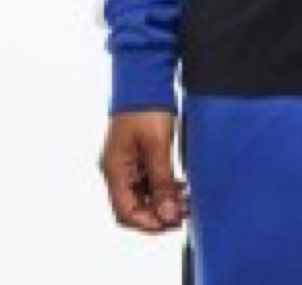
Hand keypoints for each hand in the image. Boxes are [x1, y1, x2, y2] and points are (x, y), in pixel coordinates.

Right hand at [100, 110, 187, 233]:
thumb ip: (162, 182)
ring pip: (143, 195)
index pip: (126, 212)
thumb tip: (168, 215)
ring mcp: (127, 163)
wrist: (144, 79)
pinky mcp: (137, 155)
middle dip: (158, 213)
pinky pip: (148, 181)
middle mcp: (117, 170)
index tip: (173, 223)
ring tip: (187, 199)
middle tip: (185, 212)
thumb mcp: (157, 146)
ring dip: (163, 201)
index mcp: (114, 170)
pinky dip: (164, 187)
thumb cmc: (146, 108)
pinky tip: (181, 186)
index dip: (149, 222)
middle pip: (133, 207)